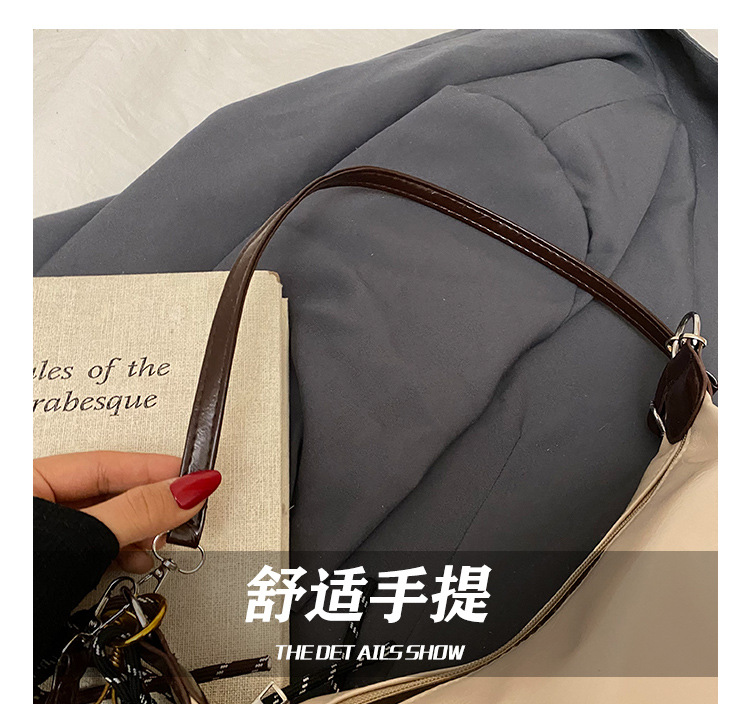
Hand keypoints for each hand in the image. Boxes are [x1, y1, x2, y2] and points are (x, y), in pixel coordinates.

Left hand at [33, 451, 220, 572]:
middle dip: (150, 503)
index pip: (107, 464)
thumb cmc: (9, 597)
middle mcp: (32, 506)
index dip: (156, 469)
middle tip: (187, 510)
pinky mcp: (47, 566)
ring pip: (103, 522)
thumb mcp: (80, 542)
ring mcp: (40, 539)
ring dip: (138, 532)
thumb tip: (186, 489)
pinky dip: (120, 552)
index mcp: (28, 482)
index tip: (196, 476)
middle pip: (107, 491)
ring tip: (162, 540)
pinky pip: (93, 547)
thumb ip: (136, 512)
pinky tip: (135, 558)